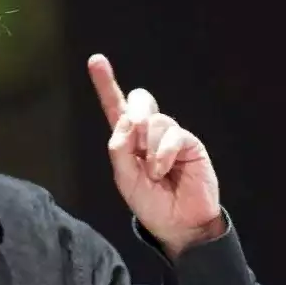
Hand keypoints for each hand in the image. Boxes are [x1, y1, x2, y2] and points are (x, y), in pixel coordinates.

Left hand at [87, 54, 223, 257]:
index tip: (96, 60)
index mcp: (128, 140)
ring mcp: (170, 136)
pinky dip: (162, 154)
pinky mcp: (189, 143)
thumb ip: (119, 149)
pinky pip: (172, 135)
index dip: (106, 84)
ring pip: (155, 120)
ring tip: (154, 173)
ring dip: (148, 148)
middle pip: (139, 100)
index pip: (115, 107)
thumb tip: (127, 121)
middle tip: (134, 134)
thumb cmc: (149, 203)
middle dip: (134, 112)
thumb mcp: (124, 178)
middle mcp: (149, 133)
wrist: (178, 224)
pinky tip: (162, 171)